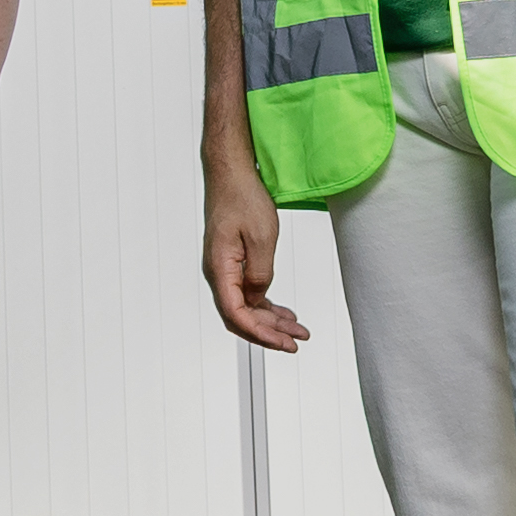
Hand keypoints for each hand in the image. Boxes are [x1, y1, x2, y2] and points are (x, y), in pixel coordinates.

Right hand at [200, 152, 309, 352]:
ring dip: (270, 320)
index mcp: (220, 268)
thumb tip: (257, 299)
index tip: (284, 342)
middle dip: (269, 332)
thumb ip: (260, 275)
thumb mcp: (262, 238)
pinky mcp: (233, 261)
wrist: (232, 173)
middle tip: (296, 341)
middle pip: (240, 316)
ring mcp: (225, 268)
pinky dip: (266, 304)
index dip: (260, 333)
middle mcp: (218, 272)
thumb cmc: (243, 198)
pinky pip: (247, 292)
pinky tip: (283, 311)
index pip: (236, 314)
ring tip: (297, 329)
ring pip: (245, 306)